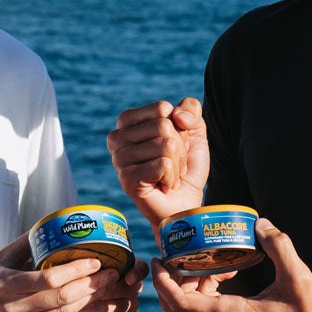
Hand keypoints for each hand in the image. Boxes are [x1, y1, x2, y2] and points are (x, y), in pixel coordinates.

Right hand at [0, 239, 103, 311]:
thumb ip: (27, 242)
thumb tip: (56, 222)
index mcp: (5, 286)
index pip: (48, 280)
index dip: (76, 271)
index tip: (96, 260)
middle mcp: (12, 310)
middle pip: (62, 300)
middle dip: (91, 286)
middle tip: (111, 273)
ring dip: (88, 300)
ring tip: (105, 286)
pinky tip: (87, 300)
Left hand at [64, 262, 139, 311]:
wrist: (75, 305)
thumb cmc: (79, 279)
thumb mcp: (83, 268)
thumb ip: (88, 264)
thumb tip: (82, 261)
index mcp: (129, 268)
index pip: (141, 269)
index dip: (136, 273)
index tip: (128, 278)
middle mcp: (134, 289)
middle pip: (123, 291)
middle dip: (98, 290)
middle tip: (78, 289)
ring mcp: (130, 309)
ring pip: (112, 309)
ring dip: (89, 306)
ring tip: (70, 303)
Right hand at [107, 97, 208, 224]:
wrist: (185, 202)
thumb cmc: (185, 166)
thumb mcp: (194, 131)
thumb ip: (190, 109)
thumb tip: (176, 114)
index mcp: (127, 120)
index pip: (162, 108)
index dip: (178, 127)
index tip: (173, 144)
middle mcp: (117, 137)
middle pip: (164, 126)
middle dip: (178, 147)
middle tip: (171, 164)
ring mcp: (119, 159)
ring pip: (166, 145)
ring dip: (176, 164)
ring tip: (167, 175)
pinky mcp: (127, 179)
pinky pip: (164, 165)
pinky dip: (172, 177)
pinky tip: (162, 185)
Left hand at [151, 219, 311, 311]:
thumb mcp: (297, 277)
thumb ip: (279, 246)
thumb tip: (261, 223)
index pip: (178, 303)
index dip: (161, 281)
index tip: (159, 258)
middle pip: (178, 304)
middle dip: (173, 277)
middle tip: (182, 251)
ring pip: (192, 306)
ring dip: (192, 281)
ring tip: (209, 257)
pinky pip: (207, 307)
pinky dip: (207, 287)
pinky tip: (228, 270)